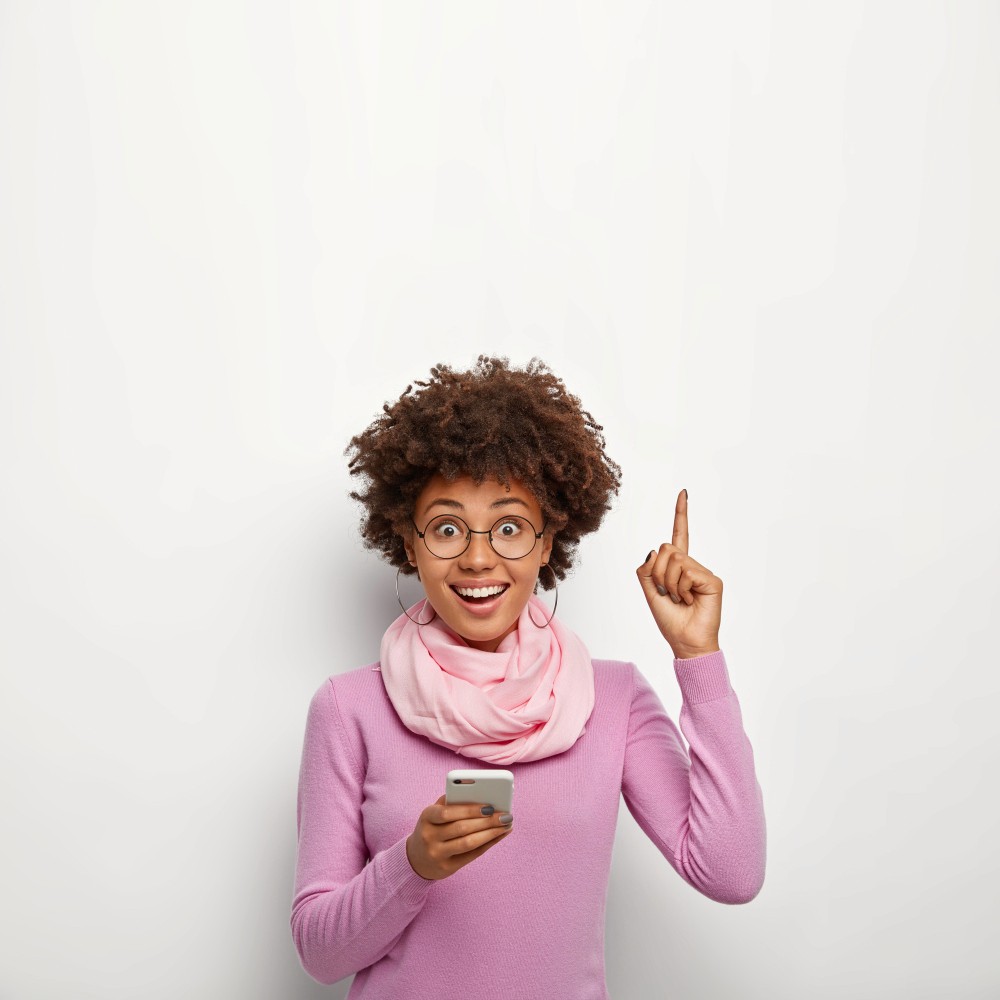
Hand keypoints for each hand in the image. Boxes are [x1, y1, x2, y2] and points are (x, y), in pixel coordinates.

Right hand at [406, 795, 513, 880]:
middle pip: (462, 828)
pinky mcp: (447, 868)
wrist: (416, 858)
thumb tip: (480, 794)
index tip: (489, 806)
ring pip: (469, 843)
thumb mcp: (433, 813)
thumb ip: (451, 802)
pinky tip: (499, 835)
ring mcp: (437, 854)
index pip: (448, 812)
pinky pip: (472, 855)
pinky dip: (488, 844)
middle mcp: (429, 836)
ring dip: (491, 833)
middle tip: (505, 815)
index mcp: (426, 817)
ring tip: (506, 824)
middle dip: (487, 821)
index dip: (469, 810)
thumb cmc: (432, 828)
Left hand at [636, 489, 722, 658]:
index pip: (678, 535)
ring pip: (674, 559)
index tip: (683, 493)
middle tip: (667, 593)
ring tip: (679, 599)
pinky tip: (690, 600)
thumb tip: (654, 550)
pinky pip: (686, 572)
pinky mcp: (712, 579)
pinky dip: (681, 589)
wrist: (686, 643)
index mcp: (677, 567)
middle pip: (666, 549)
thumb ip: (646, 570)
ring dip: (669, 583)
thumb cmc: (671, 621)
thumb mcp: (649, 593)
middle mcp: (691, 566)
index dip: (681, 514)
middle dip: (658, 573)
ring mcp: (703, 572)